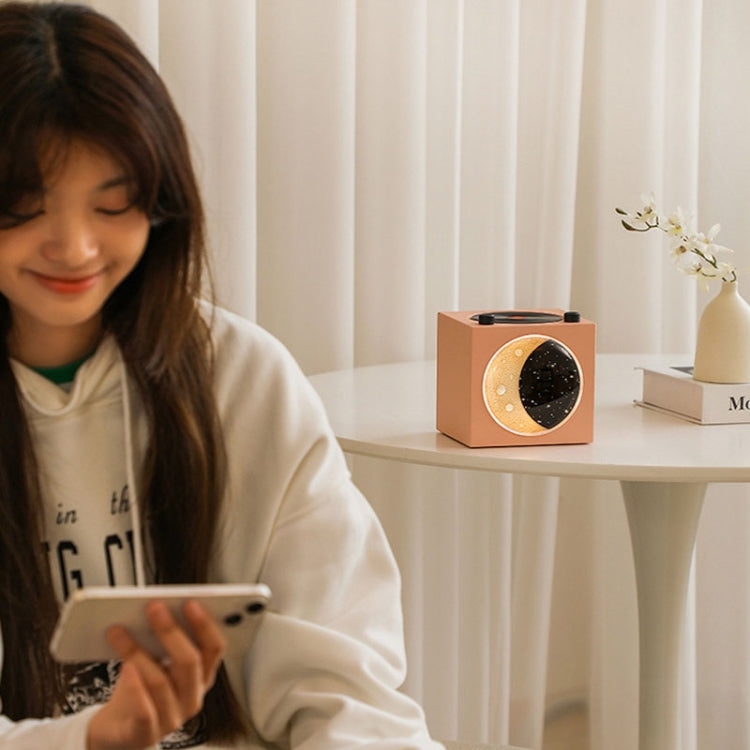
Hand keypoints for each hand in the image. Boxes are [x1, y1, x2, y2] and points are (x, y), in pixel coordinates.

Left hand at [86, 600, 225, 749]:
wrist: (116, 733)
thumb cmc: (140, 691)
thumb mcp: (158, 663)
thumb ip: (163, 641)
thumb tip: (157, 609)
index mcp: (201, 677)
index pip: (214, 648)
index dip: (205, 625)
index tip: (190, 603)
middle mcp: (191, 698)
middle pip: (189, 661)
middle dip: (170, 631)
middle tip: (153, 608)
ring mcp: (170, 718)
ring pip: (161, 681)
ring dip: (138, 651)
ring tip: (119, 631)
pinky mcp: (144, 735)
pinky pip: (144, 712)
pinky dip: (135, 687)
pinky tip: (125, 668)